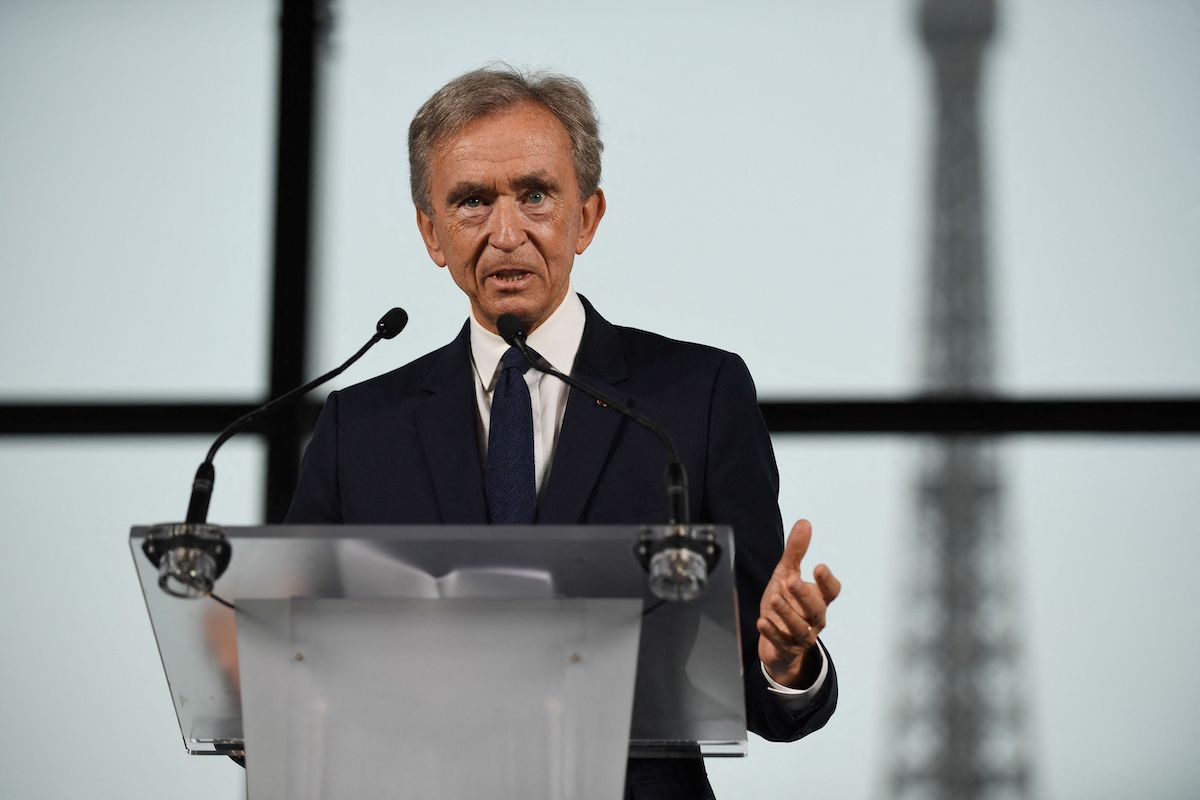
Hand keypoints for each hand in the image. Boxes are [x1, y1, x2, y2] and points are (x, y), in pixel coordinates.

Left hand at [757, 519, 841, 688]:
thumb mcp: (787, 574)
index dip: (827, 581)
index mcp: (818, 599)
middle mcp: (814, 619)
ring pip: (799, 628)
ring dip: (787, 613)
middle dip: (804, 595)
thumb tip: (804, 523)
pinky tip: (762, 621)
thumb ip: (796, 551)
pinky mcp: (786, 648)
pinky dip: (772, 633)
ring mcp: (801, 636)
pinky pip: (782, 642)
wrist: (778, 641)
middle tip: (790, 581)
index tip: (819, 566)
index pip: (831, 592)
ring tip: (774, 598)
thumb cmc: (787, 603)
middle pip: (816, 609)